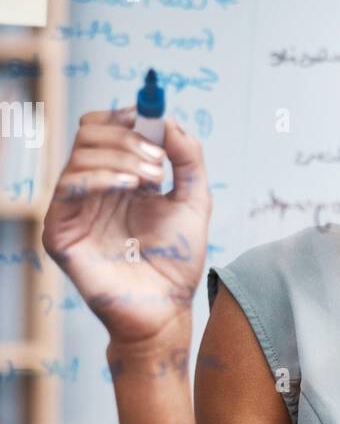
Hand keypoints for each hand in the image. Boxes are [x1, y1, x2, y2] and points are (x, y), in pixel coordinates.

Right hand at [42, 106, 212, 343]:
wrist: (167, 308)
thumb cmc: (178, 261)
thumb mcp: (195, 200)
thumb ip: (188, 158)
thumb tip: (169, 120)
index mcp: (119, 179)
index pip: (107, 129)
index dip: (127, 117)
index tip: (151, 115)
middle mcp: (93, 190)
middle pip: (89, 133)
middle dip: (127, 137)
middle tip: (158, 158)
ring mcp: (74, 210)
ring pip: (80, 154)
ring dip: (121, 156)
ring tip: (152, 177)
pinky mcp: (60, 232)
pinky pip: (68, 186)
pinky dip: (99, 175)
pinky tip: (129, 186)